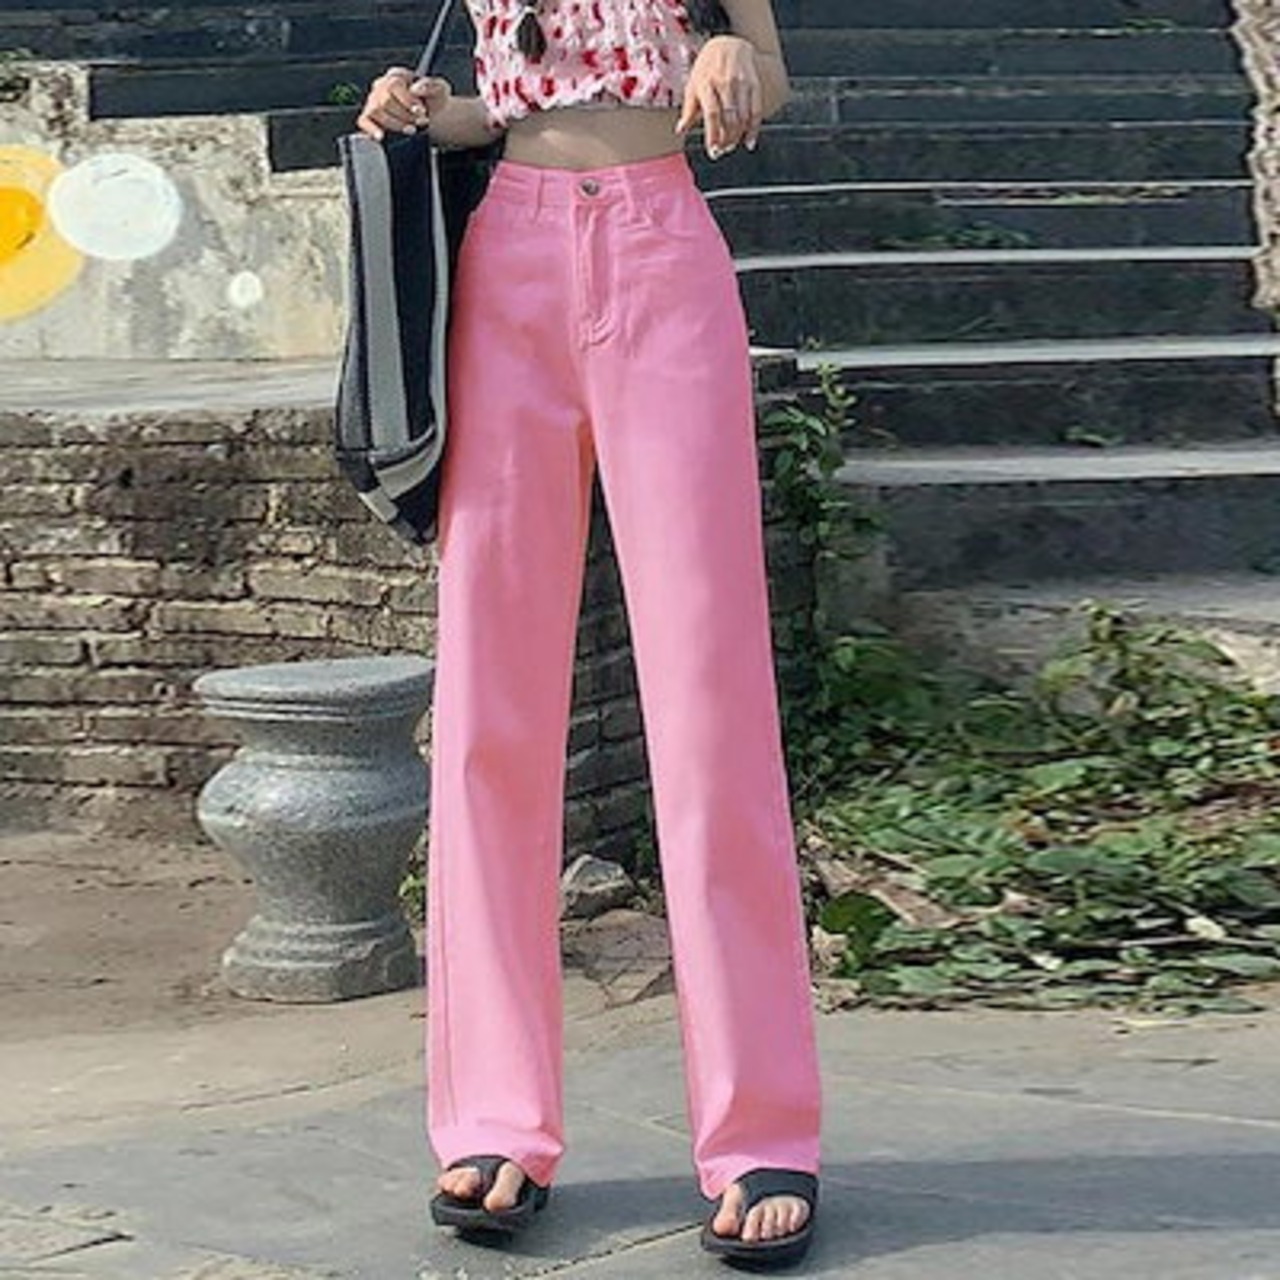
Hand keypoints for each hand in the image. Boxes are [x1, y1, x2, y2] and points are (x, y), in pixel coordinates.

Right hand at [356, 68, 452, 140]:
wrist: (434, 117)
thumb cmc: (433, 101)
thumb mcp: (440, 90)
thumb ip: (431, 85)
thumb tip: (416, 89)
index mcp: (396, 76)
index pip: (394, 85)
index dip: (407, 101)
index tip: (421, 112)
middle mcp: (381, 86)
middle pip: (385, 100)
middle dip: (405, 115)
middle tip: (421, 123)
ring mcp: (373, 102)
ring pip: (376, 112)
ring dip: (395, 124)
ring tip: (411, 130)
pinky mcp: (370, 118)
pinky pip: (363, 121)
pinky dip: (371, 129)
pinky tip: (381, 136)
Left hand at [675, 35, 762, 158]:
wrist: (728, 43)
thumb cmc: (707, 68)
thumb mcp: (693, 85)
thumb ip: (688, 110)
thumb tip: (680, 130)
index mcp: (706, 84)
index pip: (712, 113)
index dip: (713, 135)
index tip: (713, 150)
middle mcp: (724, 83)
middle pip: (728, 118)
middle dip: (726, 139)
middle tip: (722, 151)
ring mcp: (741, 83)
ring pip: (742, 117)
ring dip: (737, 136)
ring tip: (730, 146)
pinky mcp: (754, 84)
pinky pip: (756, 111)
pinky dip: (754, 129)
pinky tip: (749, 141)